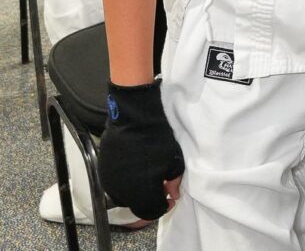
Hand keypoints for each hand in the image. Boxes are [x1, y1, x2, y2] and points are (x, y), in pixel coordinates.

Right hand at [98, 81, 183, 218]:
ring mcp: (109, 183)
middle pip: (137, 206)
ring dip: (135, 191)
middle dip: (149, 199)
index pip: (152, 212)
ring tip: (144, 175)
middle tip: (158, 184)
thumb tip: (171, 195)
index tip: (169, 195)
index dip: (163, 206)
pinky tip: (132, 168)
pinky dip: (124, 181)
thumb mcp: (174, 161)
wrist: (134, 119)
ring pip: (123, 196)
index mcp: (141, 194)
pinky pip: (114, 183)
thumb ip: (174, 182)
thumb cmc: (157, 140)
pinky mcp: (102, 170)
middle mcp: (122, 194)